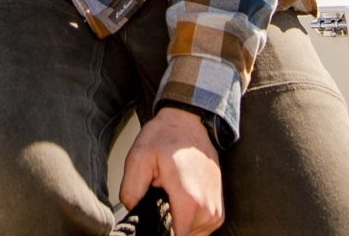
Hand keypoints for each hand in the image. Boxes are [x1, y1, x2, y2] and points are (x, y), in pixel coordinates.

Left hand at [118, 107, 223, 235]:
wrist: (190, 123)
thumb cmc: (167, 136)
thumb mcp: (139, 157)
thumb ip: (131, 190)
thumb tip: (131, 211)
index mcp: (190, 201)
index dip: (157, 229)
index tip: (150, 213)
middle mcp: (208, 211)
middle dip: (165, 224)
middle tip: (157, 199)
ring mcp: (216, 213)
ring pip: (189, 234)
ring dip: (176, 222)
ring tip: (169, 198)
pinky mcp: (218, 212)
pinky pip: (198, 229)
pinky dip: (186, 220)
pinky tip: (178, 201)